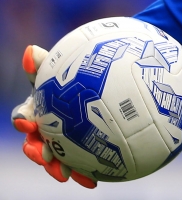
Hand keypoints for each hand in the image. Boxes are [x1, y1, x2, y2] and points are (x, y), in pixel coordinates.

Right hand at [10, 45, 97, 188]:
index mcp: (39, 109)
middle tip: (44, 157)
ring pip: (55, 158)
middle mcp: (46, 127)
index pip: (24, 117)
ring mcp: (63, 140)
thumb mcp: (65, 67)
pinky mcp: (82, 151)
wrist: (110, 82)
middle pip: (35, 143)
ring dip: (56, 168)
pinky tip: (93, 180)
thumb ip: (47, 63)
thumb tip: (31, 50)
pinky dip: (83, 173)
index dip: (23, 122)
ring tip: (64, 175)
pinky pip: (80, 164)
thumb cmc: (81, 73)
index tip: (28, 124)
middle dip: (36, 152)